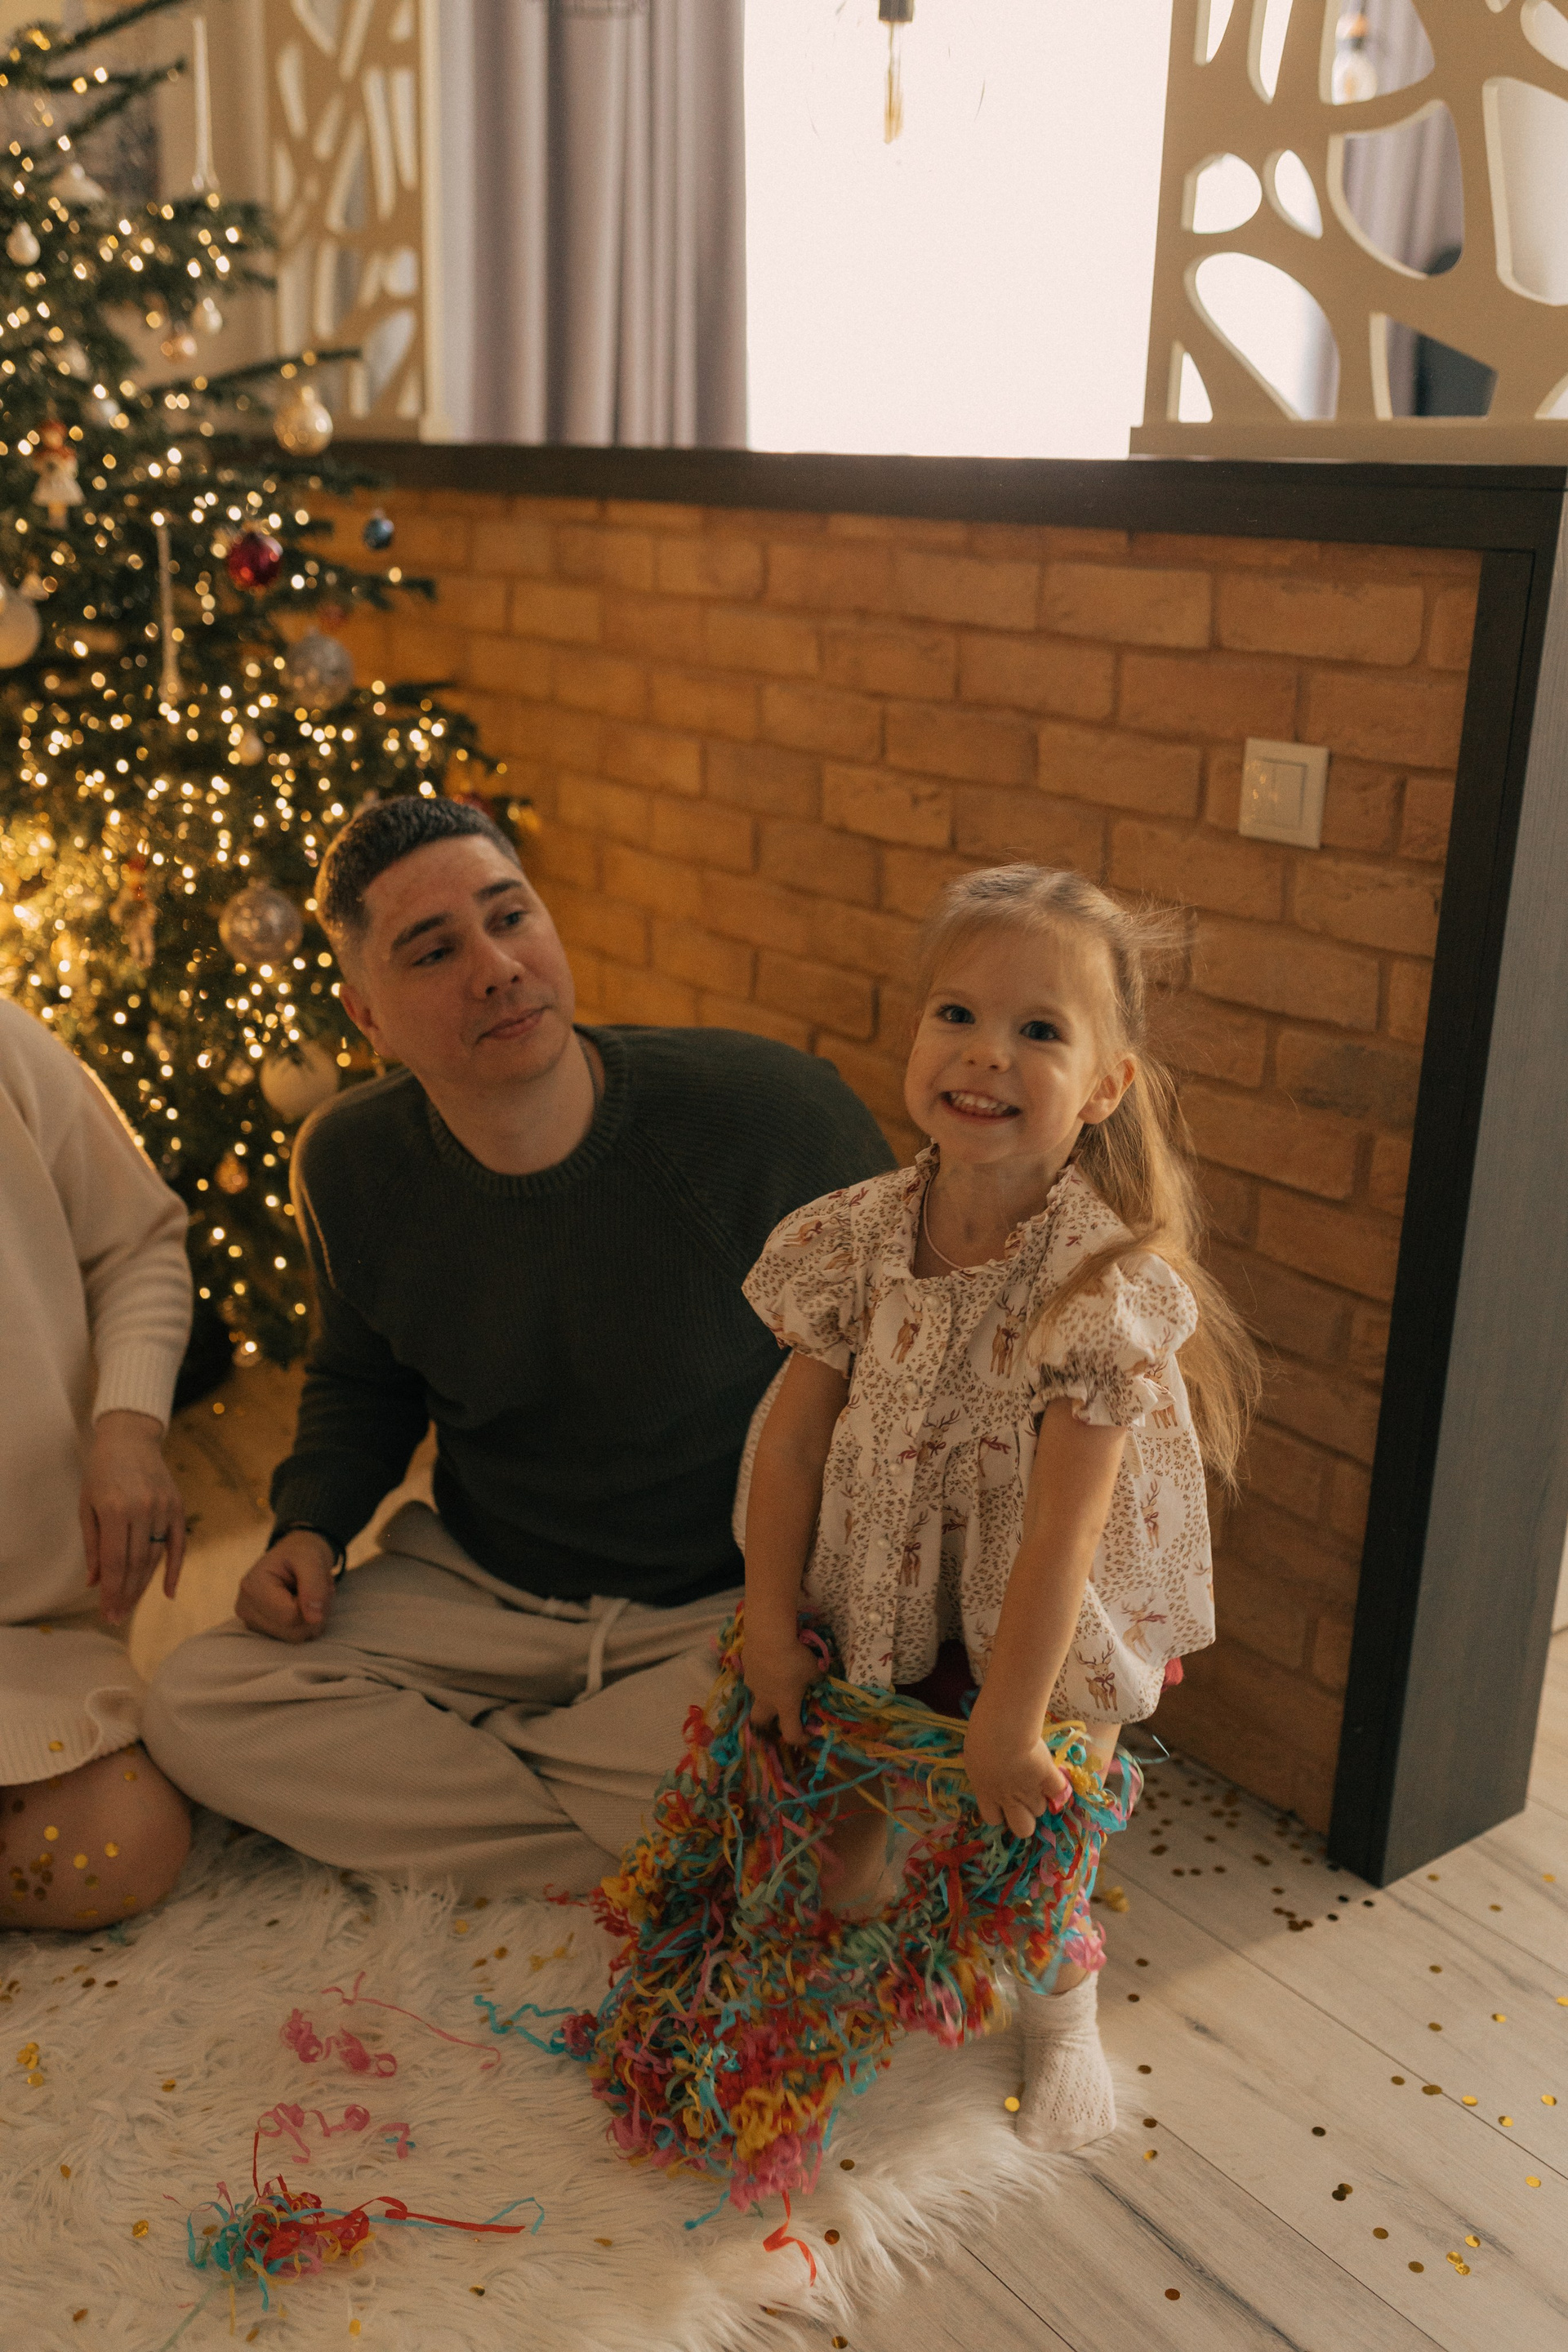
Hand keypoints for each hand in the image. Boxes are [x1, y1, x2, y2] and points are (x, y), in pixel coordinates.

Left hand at [81, 1409, 186, 1625]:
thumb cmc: (101, 1473)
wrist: (130, 1439)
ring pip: (156, 1557)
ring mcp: (164, 1508)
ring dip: (144, 1585)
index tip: (107, 1614)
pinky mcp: (178, 1506)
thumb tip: (95, 1583)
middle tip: (118, 1617)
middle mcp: (143, 1510)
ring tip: (132, 1606)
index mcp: (115, 1510)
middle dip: (126, 1595)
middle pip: (136, 1564)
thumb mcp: (87, 1507)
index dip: (111, 1592)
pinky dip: (174, 1569)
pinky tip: (168, 1592)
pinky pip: (178, 1544)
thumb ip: (93, 1546)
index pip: (115, 1563)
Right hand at [235, 1528, 336, 1642]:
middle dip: (314, 1613)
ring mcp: (251, 1622)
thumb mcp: (312, 1559)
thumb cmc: (301, 1554)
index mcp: (253, 1586)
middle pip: (292, 1631)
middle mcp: (246, 1608)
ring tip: (309, 1595)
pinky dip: (305, 1624)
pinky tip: (302, 1605)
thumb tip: (314, 1619)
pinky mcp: (261, 1630)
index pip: (289, 1616)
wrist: (292, 1555)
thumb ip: (314, 1587)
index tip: (315, 1585)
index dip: (310, 1605)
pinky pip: (293, 1638)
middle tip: (318, 1589)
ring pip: (294, 1637)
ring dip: (312, 1619)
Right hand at [742, 1623, 820, 1746]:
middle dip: (769, 1720)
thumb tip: (819, 1679)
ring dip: (767, 1691)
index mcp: (785, 1704)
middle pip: (760, 1721)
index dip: (801, 1737)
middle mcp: (765, 1699)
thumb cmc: (795, 1658)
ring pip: (756, 1694)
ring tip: (777, 1675)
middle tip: (781, 1709)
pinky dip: (762, 1672)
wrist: (768, 1636)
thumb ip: (817, 1679)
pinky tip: (769, 1659)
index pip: (791, 1733)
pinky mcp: (746, 1667)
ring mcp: (753, 1683)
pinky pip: (754, 1675)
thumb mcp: (815, 1669)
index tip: (809, 1732)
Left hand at [963, 1692, 1072, 1837]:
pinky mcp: (1048, 1779)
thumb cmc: (982, 1736)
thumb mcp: (975, 1756)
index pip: (993, 1819)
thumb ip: (985, 1772)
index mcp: (986, 1793)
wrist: (1005, 1731)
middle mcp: (1008, 1798)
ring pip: (1041, 1809)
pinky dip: (1057, 1784)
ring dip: (1040, 1796)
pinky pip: (1058, 1790)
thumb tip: (990, 1772)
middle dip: (1025, 1818)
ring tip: (1036, 1777)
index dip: (999, 1812)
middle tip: (1024, 1799)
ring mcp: (1030, 1791)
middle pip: (1023, 1829)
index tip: (1002, 1798)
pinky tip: (1051, 1772)